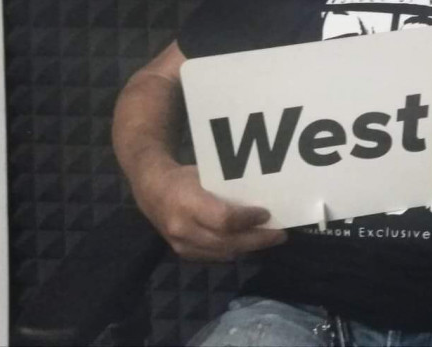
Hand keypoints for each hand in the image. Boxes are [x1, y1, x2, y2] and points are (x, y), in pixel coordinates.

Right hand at [134, 163, 286, 260]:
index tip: (267, 214)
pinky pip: (214, 256)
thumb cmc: (183, 177)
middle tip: (280, 235)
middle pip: (227, 241)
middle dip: (257, 239)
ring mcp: (181, 244)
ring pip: (223, 253)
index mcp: (188, 204)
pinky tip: (249, 243)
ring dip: (249, 247)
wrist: (150, 191)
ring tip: (269, 239)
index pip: (224, 220)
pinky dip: (234, 250)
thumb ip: (228, 189)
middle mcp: (183, 228)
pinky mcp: (183, 253)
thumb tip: (262, 196)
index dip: (248, 220)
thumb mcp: (205, 175)